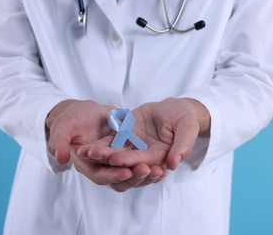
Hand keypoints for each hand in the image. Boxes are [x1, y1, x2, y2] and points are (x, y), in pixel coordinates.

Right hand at [46, 99, 165, 191]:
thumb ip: (60, 142)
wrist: (83, 111)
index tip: (127, 172)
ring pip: (132, 172)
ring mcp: (116, 162)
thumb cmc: (70, 119)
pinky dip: (150, 163)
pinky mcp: (126, 153)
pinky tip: (165, 162)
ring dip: (146, 174)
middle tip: (150, 171)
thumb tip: (61, 158)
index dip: (113, 175)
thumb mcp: (62, 128)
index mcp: (86, 165)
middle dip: (135, 176)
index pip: (100, 175)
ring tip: (161, 171)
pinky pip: (139, 161)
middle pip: (120, 178)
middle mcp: (103, 167)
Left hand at [78, 98, 210, 170]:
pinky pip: (111, 142)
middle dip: (109, 159)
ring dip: (100, 154)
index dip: (130, 160)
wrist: (174, 109)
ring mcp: (133, 148)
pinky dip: (99, 144)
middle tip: (93, 155)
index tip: (117, 159)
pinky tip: (85, 144)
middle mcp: (144, 156)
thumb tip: (174, 163)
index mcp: (160, 157)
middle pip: (126, 161)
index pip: (144, 161)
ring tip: (84, 151)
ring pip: (115, 154)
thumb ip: (183, 145)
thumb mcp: (188, 127)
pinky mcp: (125, 138)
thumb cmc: (184, 118)